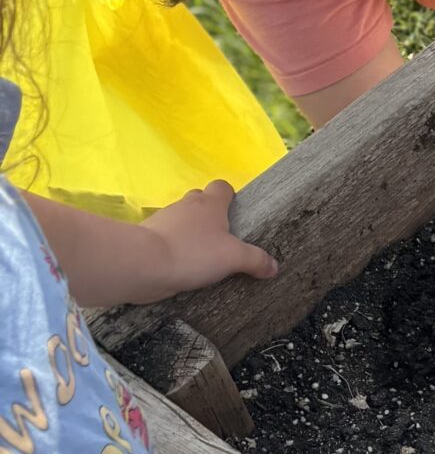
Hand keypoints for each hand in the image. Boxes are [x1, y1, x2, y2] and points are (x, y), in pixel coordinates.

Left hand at [143, 184, 277, 296]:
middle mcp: (186, 205)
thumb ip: (255, 260)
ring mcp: (164, 220)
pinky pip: (165, 238)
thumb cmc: (193, 252)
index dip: (229, 197)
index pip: (222, 187)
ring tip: (199, 257)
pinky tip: (179, 266)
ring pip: (181, 220)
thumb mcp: (233, 258)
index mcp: (210, 203)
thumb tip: (274, 267)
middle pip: (200, 201)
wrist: (143, 264)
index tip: (234, 213)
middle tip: (220, 239)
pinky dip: (172, 247)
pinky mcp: (148, 238)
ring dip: (189, 233)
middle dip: (209, 216)